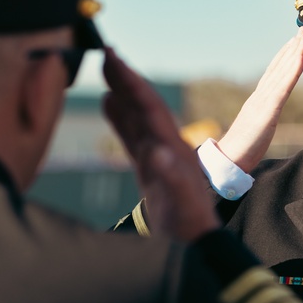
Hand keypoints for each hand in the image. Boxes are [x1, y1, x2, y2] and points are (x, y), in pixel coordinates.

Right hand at [102, 48, 219, 241]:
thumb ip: (171, 178)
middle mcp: (167, 147)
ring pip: (137, 116)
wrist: (197, 250)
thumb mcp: (183, 205)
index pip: (150, 107)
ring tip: (105, 70)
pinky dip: (120, 117)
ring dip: (122, 92)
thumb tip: (156, 150)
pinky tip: (109, 104)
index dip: (131, 81)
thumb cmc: (190, 230)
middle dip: (125, 79)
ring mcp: (158, 157)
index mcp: (173, 149)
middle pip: (144, 105)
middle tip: (105, 52)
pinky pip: (132, 135)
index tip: (113, 57)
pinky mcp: (151, 170)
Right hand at [216, 28, 302, 172]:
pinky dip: (292, 70)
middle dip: (291, 48)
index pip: (273, 74)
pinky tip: (301, 58)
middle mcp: (259, 96)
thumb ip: (261, 120)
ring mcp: (262, 101)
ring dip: (294, 52)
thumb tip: (266, 119)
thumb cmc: (241, 151)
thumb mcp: (256, 131)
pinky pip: (282, 87)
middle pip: (277, 67)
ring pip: (281, 71)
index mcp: (258, 101)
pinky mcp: (266, 111)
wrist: (228, 160)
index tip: (295, 43)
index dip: (284, 57)